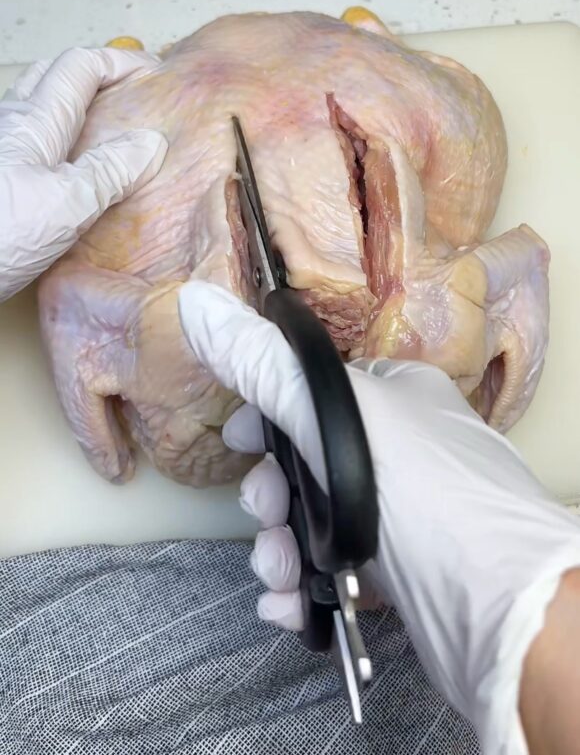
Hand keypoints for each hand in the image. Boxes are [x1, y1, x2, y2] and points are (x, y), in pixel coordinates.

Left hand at [0, 47, 167, 301]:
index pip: (80, 65)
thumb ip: (109, 171)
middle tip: (130, 100)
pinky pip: (29, 147)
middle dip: (94, 77)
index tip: (157, 75)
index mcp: (34, 119)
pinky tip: (70, 177)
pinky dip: (58, 145)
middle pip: (52, 77)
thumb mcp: (66, 204)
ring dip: (74, 111)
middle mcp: (10, 125)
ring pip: (38, 112)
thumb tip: (150, 141)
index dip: (120, 62)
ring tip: (108, 137)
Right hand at [179, 282, 579, 754]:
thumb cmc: (422, 490)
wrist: (501, 607)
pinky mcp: (400, 578)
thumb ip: (261, 364)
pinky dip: (300, 589)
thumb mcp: (336, 412)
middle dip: (269, 495)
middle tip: (266, 516)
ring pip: (314, 524)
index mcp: (397, 395)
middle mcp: (402, 451)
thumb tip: (195, 301)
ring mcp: (403, 518)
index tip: (237, 440)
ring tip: (279, 573)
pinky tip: (286, 606)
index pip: (316, 390)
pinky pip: (332, 574)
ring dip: (279, 550)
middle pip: (306, 464)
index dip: (266, 415)